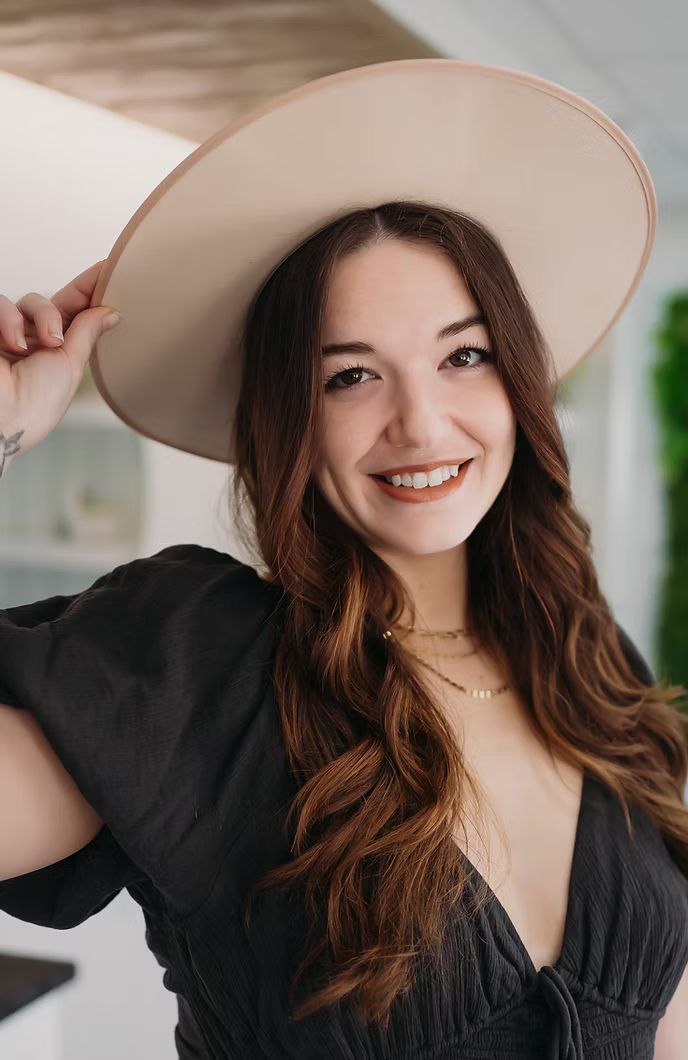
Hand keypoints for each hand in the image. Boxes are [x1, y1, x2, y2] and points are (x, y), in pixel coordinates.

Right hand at [0, 260, 121, 474]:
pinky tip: (16, 345)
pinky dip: (10, 320)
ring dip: (44, 317)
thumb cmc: (34, 405)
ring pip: (30, 300)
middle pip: (56, 303)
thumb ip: (86, 332)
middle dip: (77, 296)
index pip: (75, 315)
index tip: (111, 269)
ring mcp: (6, 334)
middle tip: (99, 288)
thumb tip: (111, 312)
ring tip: (48, 344)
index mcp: (55, 355)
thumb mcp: (70, 365)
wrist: (2, 418)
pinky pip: (1, 303)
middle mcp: (31, 343)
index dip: (91, 291)